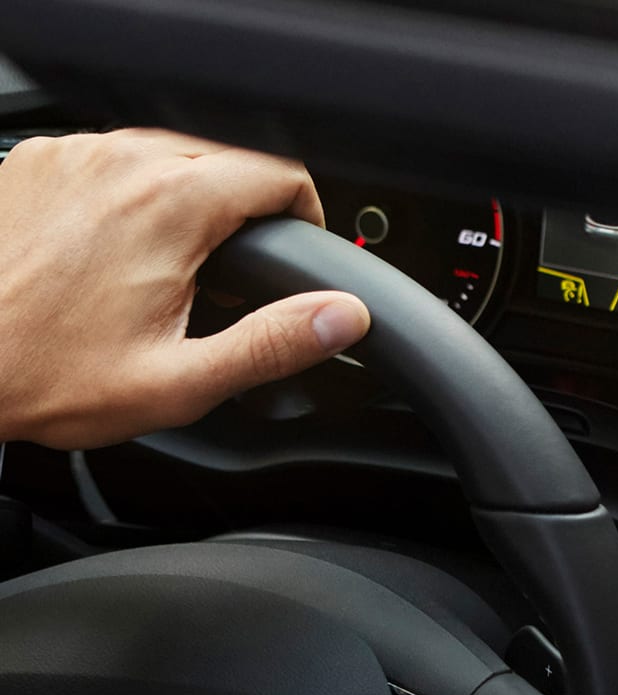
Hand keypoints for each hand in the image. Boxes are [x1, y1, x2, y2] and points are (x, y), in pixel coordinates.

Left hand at [0, 128, 369, 448]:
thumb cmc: (45, 374)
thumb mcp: (180, 381)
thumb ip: (274, 344)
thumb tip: (342, 317)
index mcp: (168, 208)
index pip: (280, 171)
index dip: (304, 213)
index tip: (293, 252)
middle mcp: (119, 164)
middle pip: (227, 155)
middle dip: (246, 208)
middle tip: (232, 273)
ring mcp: (72, 156)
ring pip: (167, 151)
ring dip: (188, 197)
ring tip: (172, 266)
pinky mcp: (36, 162)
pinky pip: (111, 158)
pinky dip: (129, 193)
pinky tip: (114, 250)